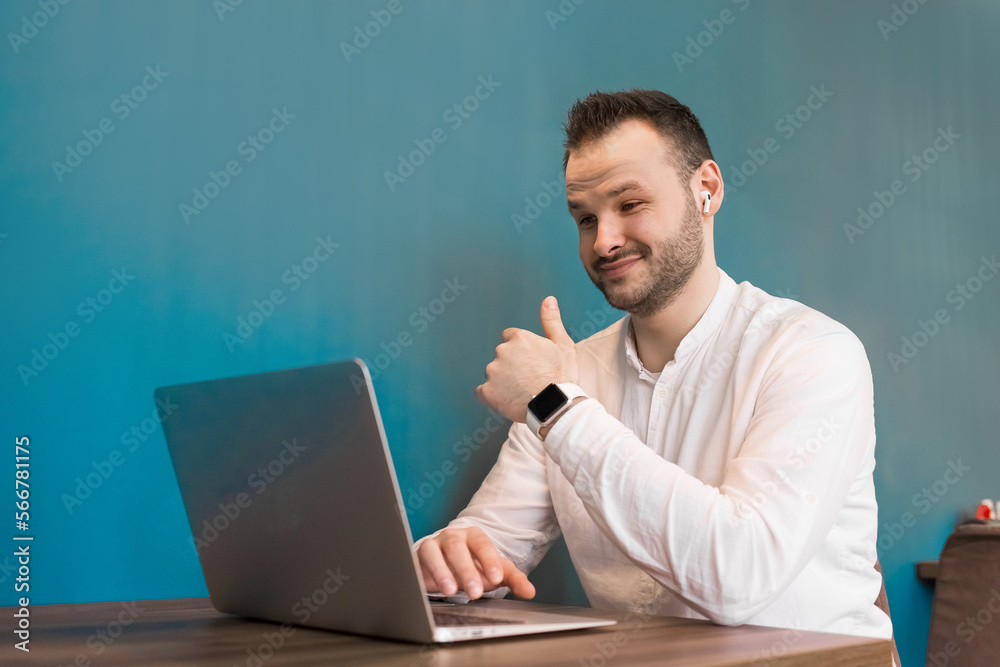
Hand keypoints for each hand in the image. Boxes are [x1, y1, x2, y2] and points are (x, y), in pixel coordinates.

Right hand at [416, 527, 535, 599]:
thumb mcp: (495, 571)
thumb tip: (529, 592)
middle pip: (458, 549)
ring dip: (442, 571)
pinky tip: (428, 585)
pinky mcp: (419, 555)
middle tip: (475, 592)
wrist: (447, 564)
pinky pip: (418, 561)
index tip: (496, 579)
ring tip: (451, 590)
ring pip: (435, 552)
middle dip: (467, 570)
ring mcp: (434, 544)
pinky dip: (423, 572)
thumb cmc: (473, 566)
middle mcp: (453, 537)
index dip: (489, 561)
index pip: (483, 544)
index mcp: (475, 536)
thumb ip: (513, 579)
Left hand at [475, 296, 578, 421]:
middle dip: (511, 365)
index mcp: (519, 338)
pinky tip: (506, 400)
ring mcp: (493, 372)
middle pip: (502, 356)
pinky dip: (490, 396)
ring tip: (522, 392)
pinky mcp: (487, 391)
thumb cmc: (563, 376)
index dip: (522, 351)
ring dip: (502, 381)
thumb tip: (548, 299)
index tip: (532, 363)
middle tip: (530, 379)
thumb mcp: (563, 345)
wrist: (557, 406)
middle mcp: (502, 352)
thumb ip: (552, 321)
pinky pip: (482, 392)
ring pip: (493, 373)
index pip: (510, 338)